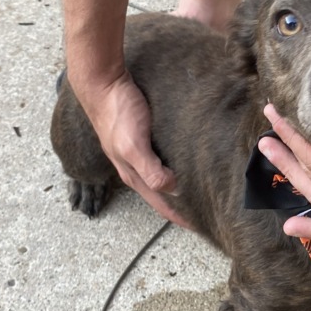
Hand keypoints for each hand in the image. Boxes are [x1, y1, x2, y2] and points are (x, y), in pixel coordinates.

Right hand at [72, 69, 192, 227]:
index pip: (161, 205)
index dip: (180, 218)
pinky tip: (187, 162)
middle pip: (162, 194)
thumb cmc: (118, 113)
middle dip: (181, 206)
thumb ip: (151, 170)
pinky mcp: (143, 136)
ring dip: (179, 186)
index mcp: (133, 175)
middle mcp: (136, 167)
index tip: (201, 228)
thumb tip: (173, 190)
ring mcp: (138, 152)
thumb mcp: (134, 145)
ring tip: (201, 191)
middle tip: (207, 213)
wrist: (104, 83)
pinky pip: (163, 157)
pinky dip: (176, 165)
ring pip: (162, 176)